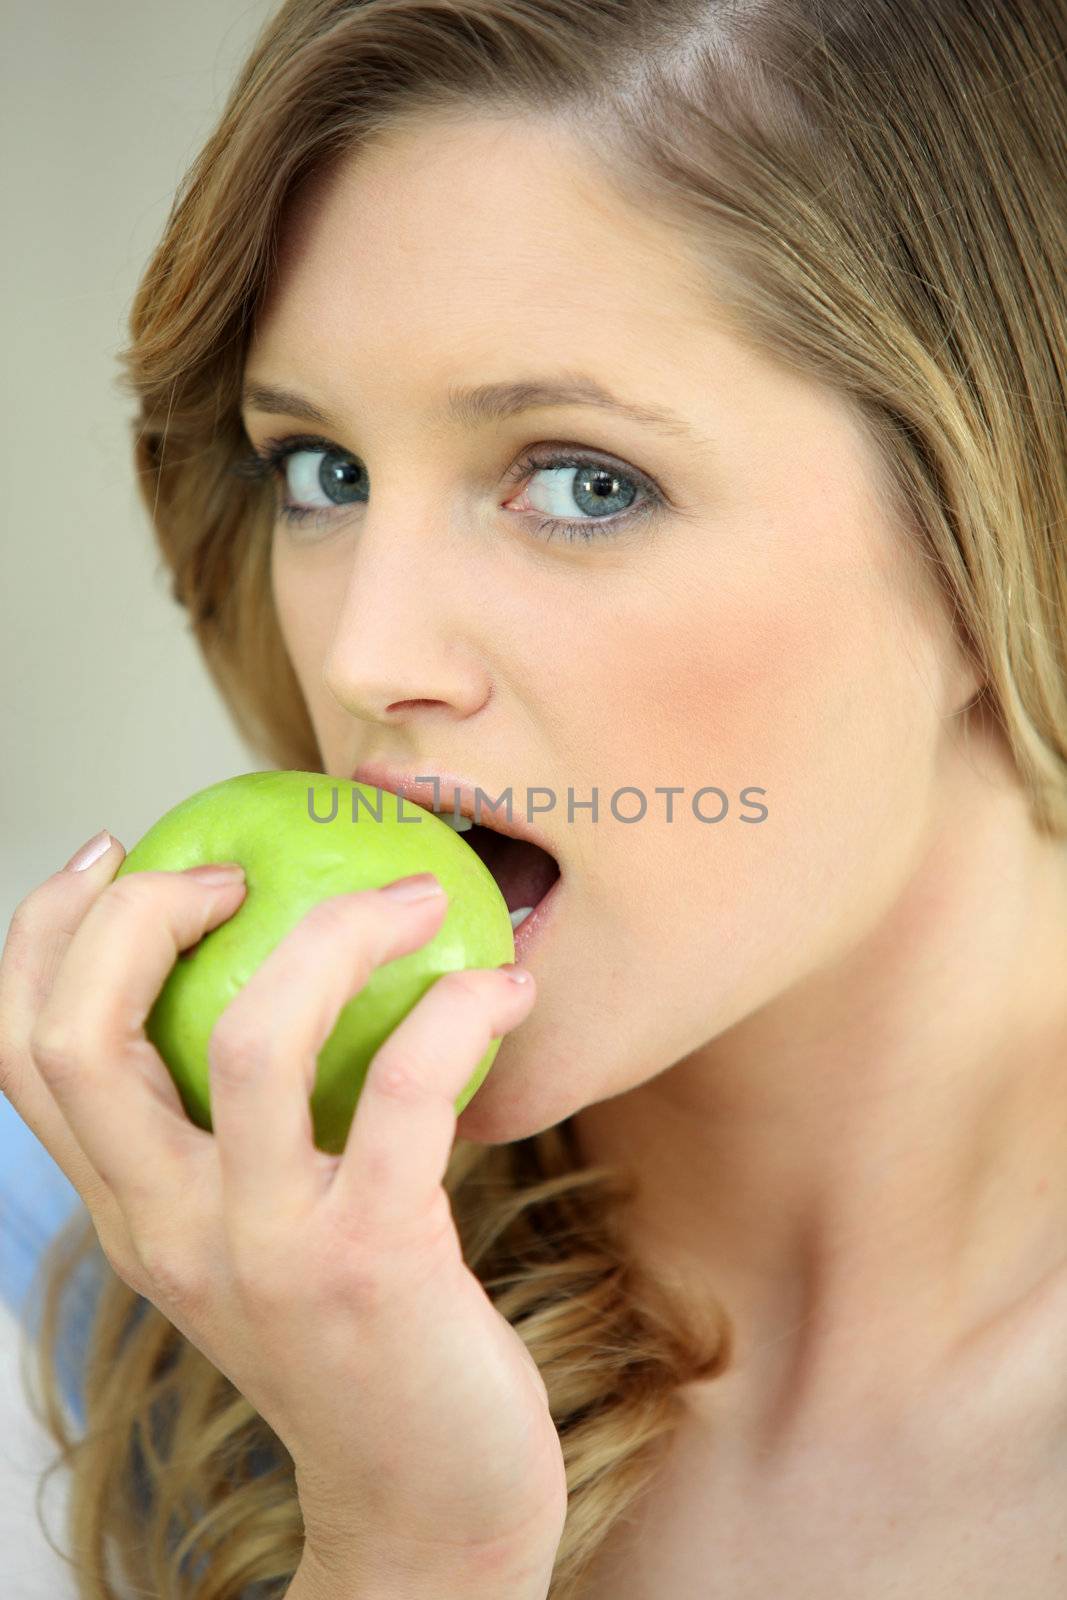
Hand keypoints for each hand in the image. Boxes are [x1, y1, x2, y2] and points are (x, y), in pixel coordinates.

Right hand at [0, 835, 567, 1589]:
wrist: (429, 1503)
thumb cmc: (360, 1338)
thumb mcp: (261, 1237)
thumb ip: (237, 1134)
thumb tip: (277, 968)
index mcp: (131, 1214)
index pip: (25, 1054)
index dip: (44, 932)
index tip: (114, 853)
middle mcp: (169, 1231)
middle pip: (84, 1035)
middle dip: (138, 911)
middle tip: (230, 869)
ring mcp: (265, 1252)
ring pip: (251, 1039)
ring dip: (338, 932)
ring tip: (412, 895)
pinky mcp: (373, 1264)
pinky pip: (408, 1091)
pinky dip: (456, 1010)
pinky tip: (501, 992)